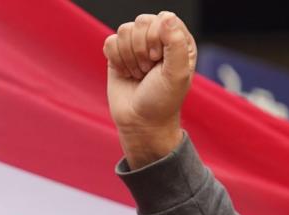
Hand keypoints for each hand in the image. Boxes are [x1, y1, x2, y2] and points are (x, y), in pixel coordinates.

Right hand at [103, 11, 196, 168]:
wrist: (140, 123)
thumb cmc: (163, 101)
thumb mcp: (177, 75)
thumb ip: (176, 43)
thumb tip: (167, 17)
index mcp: (178, 40)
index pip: (163, 19)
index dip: (157, 38)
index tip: (158, 61)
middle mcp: (158, 39)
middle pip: (141, 22)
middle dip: (142, 50)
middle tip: (148, 70)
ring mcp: (137, 45)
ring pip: (124, 31)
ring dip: (130, 58)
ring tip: (139, 74)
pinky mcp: (118, 54)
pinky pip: (110, 42)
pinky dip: (116, 61)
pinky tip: (126, 74)